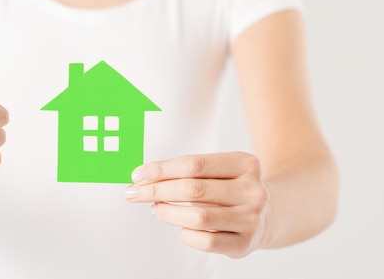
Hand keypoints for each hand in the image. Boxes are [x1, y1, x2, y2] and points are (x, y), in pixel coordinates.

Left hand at [125, 152, 269, 257]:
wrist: (272, 213)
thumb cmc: (232, 187)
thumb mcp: (220, 170)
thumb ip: (187, 171)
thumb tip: (144, 177)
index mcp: (244, 163)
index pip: (194, 164)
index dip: (161, 169)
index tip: (138, 175)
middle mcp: (252, 190)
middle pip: (193, 189)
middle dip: (157, 190)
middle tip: (135, 193)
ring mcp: (251, 219)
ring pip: (198, 217)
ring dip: (168, 212)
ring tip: (156, 209)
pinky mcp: (245, 244)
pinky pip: (205, 241)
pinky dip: (185, 233)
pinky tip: (181, 226)